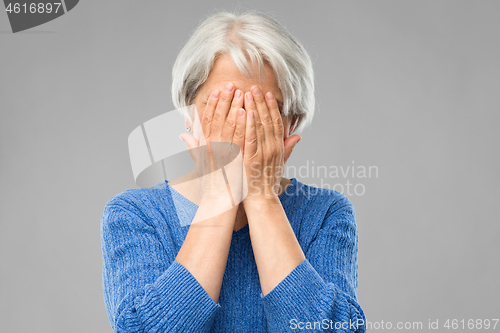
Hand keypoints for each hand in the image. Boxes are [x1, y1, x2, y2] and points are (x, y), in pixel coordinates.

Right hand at [180, 83, 246, 205]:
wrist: (219, 200)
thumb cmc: (211, 183)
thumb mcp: (199, 163)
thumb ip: (193, 147)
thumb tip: (183, 135)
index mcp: (204, 145)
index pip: (206, 120)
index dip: (212, 104)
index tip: (217, 91)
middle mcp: (212, 146)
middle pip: (218, 117)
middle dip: (224, 100)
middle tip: (231, 84)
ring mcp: (223, 152)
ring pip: (229, 124)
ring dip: (235, 107)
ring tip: (242, 92)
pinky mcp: (234, 157)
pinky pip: (239, 137)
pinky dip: (242, 124)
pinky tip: (247, 112)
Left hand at [242, 86, 300, 202]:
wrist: (261, 200)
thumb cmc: (267, 182)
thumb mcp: (280, 164)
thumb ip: (287, 148)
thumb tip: (297, 136)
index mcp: (278, 147)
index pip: (276, 122)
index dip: (272, 106)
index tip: (267, 93)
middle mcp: (272, 148)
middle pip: (267, 120)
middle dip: (261, 102)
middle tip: (254, 86)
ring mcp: (262, 152)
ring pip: (259, 126)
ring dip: (254, 108)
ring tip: (247, 93)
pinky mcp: (251, 158)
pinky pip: (250, 138)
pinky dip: (249, 125)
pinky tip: (245, 112)